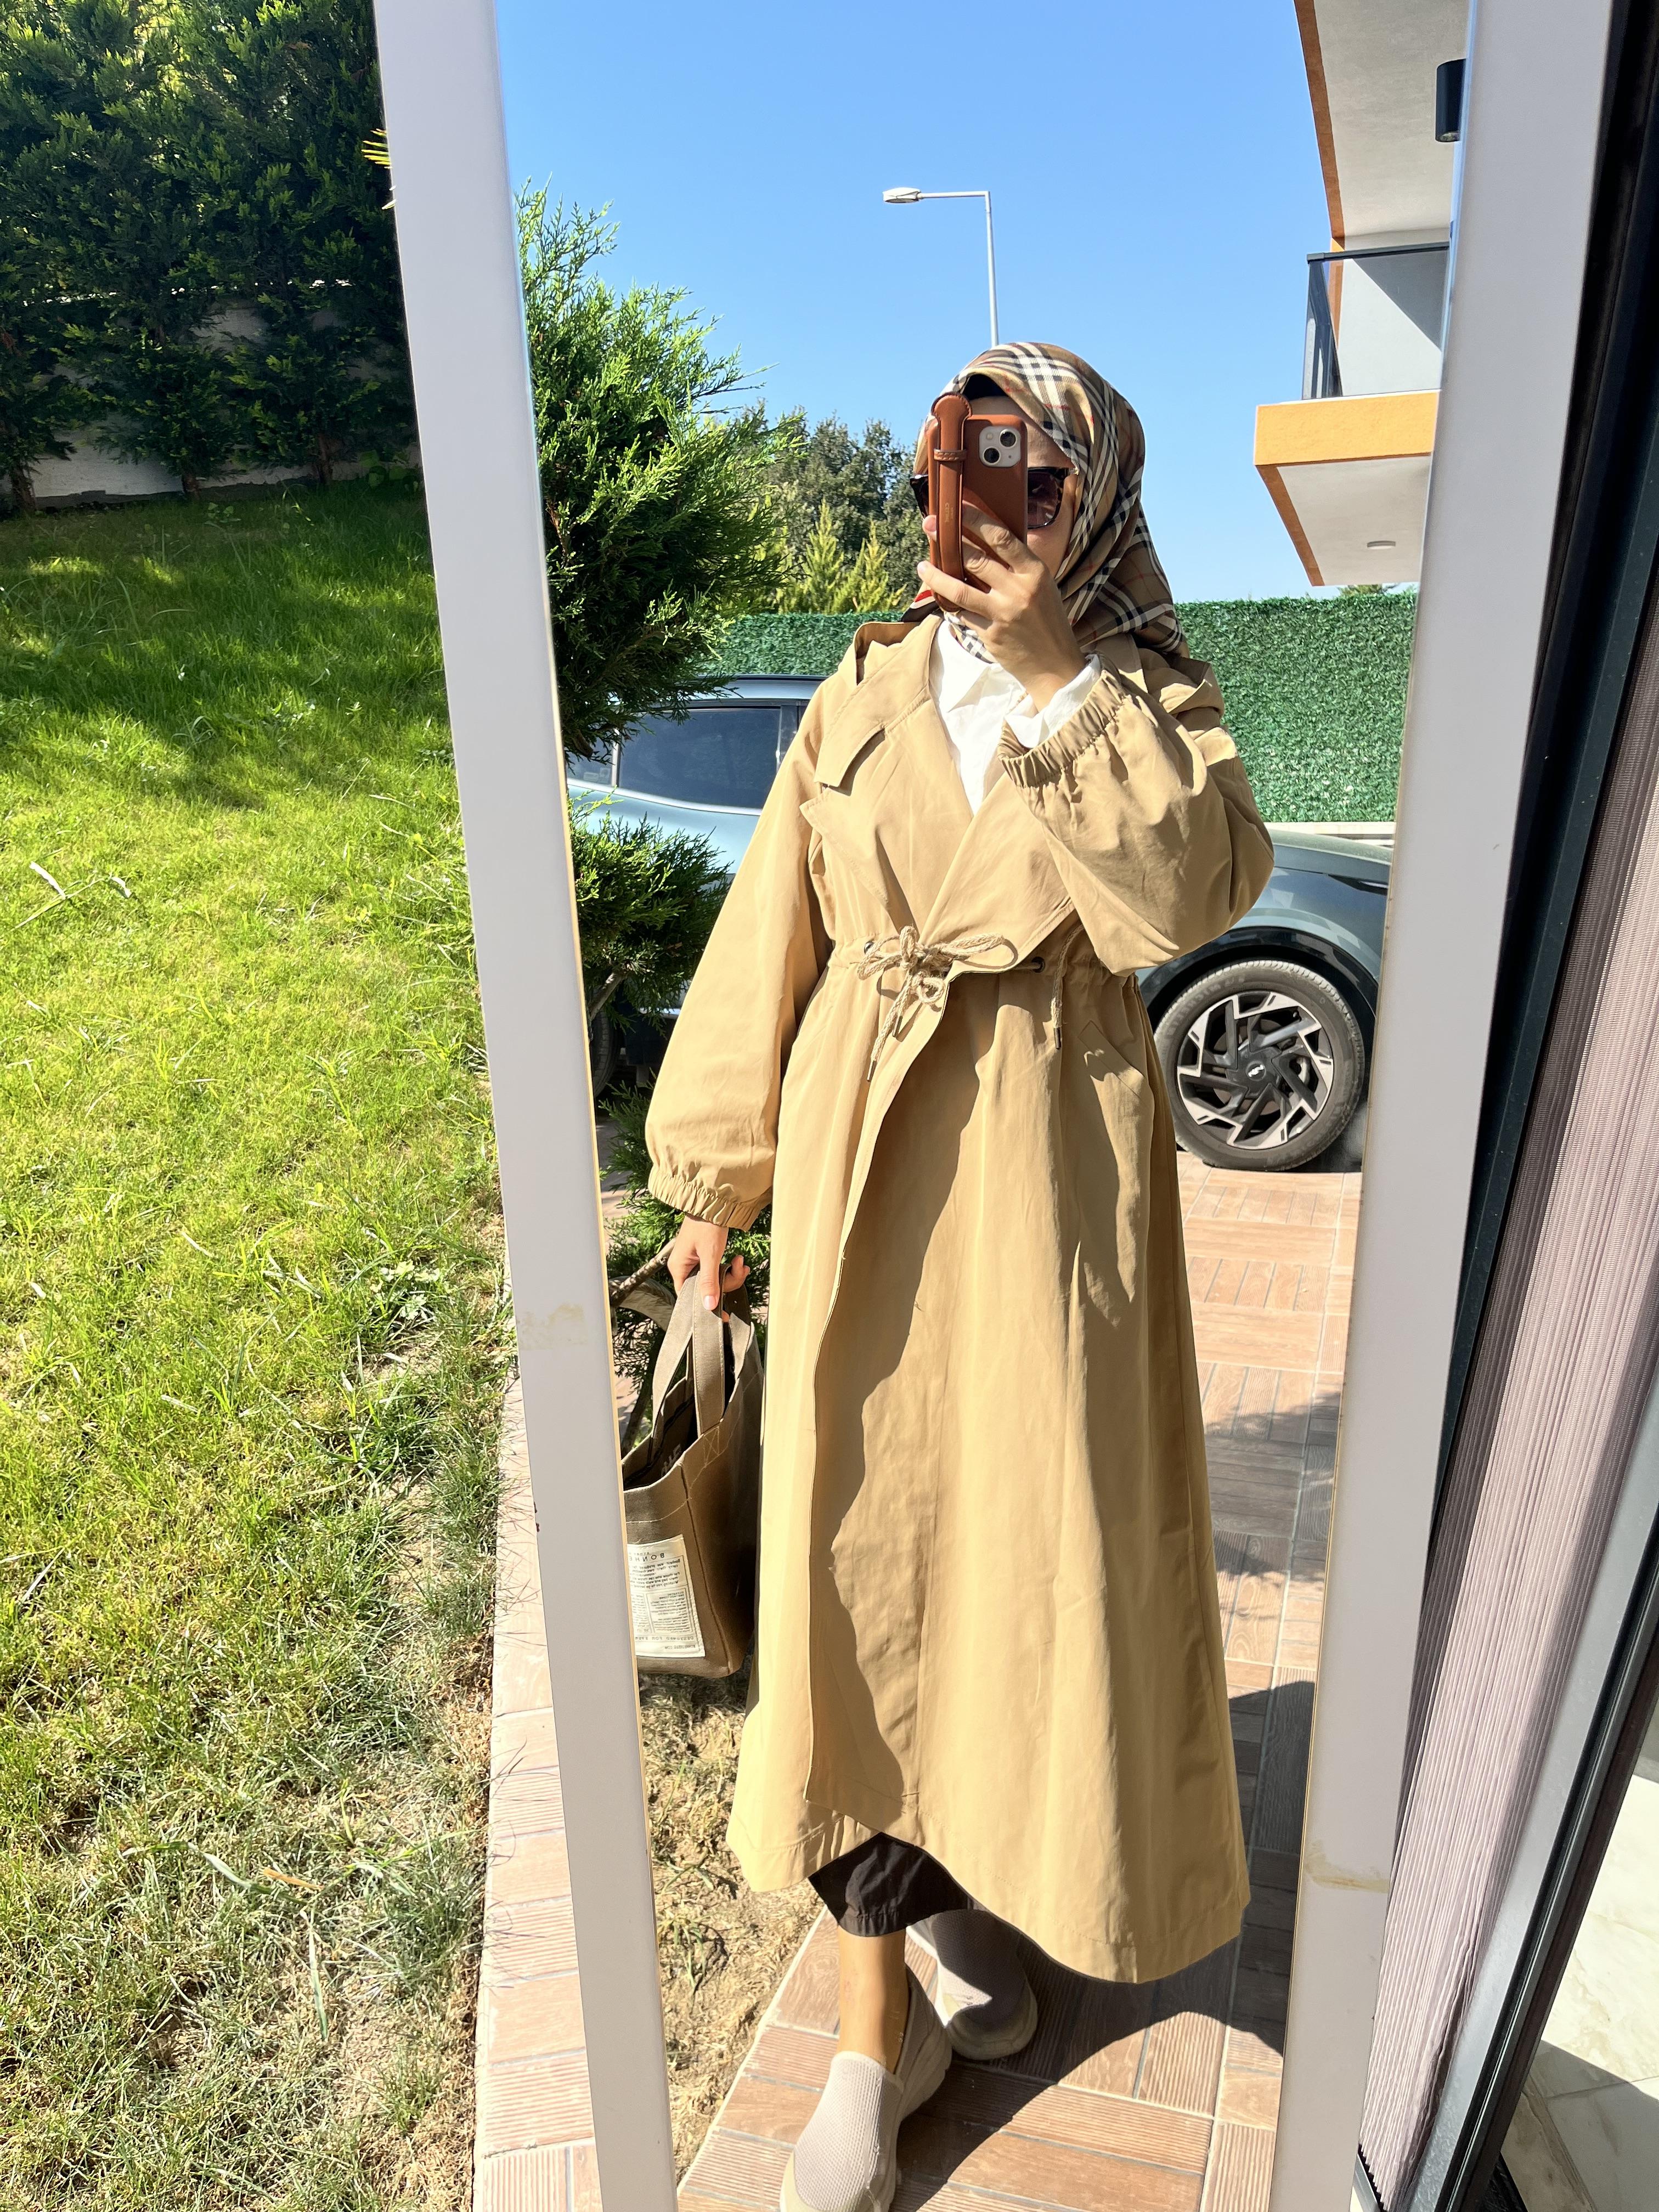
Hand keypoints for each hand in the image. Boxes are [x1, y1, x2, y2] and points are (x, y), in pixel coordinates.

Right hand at [666, 1217, 749, 1312]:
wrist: (713, 1202)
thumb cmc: (707, 1225)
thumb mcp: (710, 1255)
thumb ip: (709, 1281)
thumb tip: (708, 1306)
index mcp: (679, 1268)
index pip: (688, 1298)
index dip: (706, 1307)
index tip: (723, 1314)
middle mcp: (685, 1267)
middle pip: (706, 1290)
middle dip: (727, 1282)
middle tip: (739, 1269)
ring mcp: (696, 1263)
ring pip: (716, 1280)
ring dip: (731, 1274)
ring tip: (740, 1261)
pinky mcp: (706, 1258)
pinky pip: (718, 1271)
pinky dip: (730, 1267)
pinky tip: (738, 1260)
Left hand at [918, 500, 1086, 708]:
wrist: (1054, 665)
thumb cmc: (1048, 620)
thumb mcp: (1042, 586)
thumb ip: (1018, 567)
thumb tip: (985, 541)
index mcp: (1035, 572)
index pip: (1001, 538)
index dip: (976, 519)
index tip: (959, 507)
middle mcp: (1019, 590)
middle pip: (976, 559)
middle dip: (950, 540)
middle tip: (931, 525)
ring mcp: (1002, 613)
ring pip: (960, 589)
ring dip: (937, 575)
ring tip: (922, 566)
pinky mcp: (990, 634)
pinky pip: (962, 614)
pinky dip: (950, 603)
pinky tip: (939, 595)